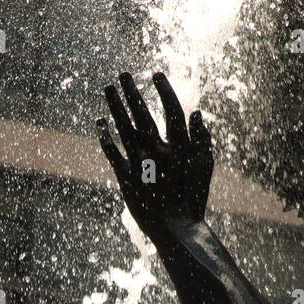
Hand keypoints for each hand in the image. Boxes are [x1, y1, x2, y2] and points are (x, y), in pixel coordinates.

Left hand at [97, 71, 213, 242]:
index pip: (170, 110)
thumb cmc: (192, 199)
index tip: (156, 74)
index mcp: (178, 147)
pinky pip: (112, 152)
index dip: (164, 90)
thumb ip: (202, 140)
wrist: (175, 229)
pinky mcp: (125, 178)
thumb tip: (196, 113)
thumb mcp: (204, 168)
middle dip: (132, 91)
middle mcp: (157, 152)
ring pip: (123, 128)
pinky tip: (99, 123)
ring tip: (107, 88)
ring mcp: (139, 165)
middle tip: (123, 74)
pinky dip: (105, 136)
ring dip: (114, 106)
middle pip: (141, 113)